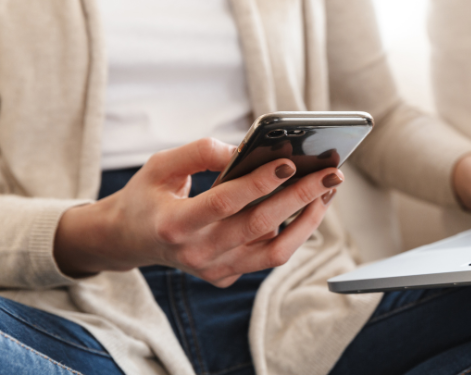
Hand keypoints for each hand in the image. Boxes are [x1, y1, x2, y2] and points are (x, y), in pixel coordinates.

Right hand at [54, 138, 341, 286]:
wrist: (130, 240)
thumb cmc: (148, 196)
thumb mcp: (160, 165)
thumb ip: (199, 151)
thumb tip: (245, 149)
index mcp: (174, 225)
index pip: (225, 203)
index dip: (259, 182)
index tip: (290, 161)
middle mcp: (197, 254)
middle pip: (260, 226)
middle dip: (301, 197)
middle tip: (332, 173)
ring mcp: (215, 270)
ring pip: (275, 251)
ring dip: (308, 220)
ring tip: (328, 191)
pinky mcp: (228, 277)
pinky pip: (269, 257)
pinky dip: (294, 233)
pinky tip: (308, 207)